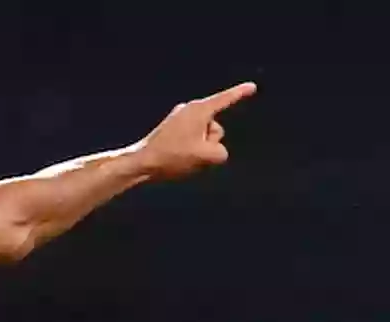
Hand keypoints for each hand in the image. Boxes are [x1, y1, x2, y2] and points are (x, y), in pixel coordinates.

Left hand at [132, 82, 256, 179]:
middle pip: (215, 129)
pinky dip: (189, 151)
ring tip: (180, 156)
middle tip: (190, 153)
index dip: (240, 93)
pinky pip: (191, 141)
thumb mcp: (206, 156)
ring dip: (199, 150)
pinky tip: (176, 158)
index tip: (252, 87)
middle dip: (210, 144)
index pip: (225, 99)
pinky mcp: (171, 130)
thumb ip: (221, 152)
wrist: (141, 162)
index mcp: (199, 110)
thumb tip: (214, 152)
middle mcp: (189, 110)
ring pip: (203, 137)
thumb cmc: (172, 156)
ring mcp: (178, 120)